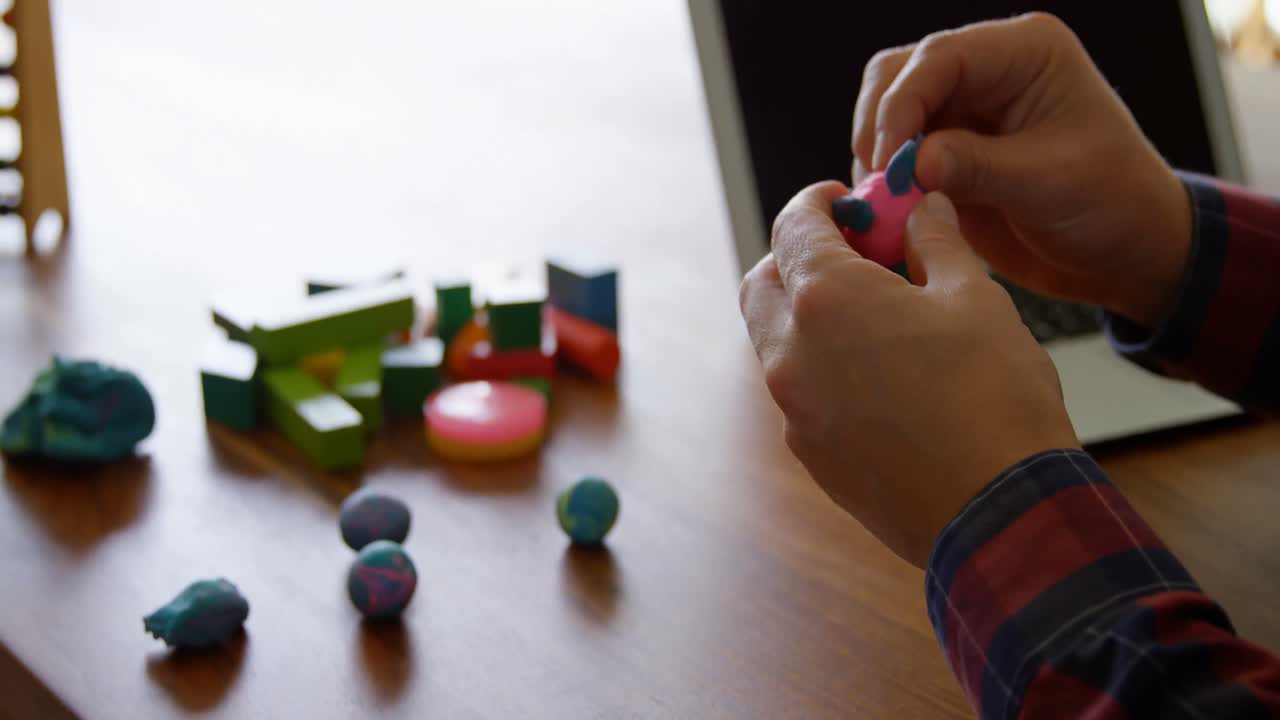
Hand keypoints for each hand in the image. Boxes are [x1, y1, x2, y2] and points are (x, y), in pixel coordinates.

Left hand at [739, 183, 1078, 567]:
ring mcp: (794, 408)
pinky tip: (877, 372)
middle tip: (851, 253)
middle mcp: (792, 353)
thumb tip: (923, 211)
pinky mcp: (810, 452)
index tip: (842, 200)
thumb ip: (937, 244)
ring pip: (776, 341)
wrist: (998, 511)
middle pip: (763, 283)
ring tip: (871, 314)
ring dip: (807, 315)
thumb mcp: (975, 298)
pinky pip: (798, 392)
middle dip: (796, 258)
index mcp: (827, 299)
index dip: (817, 204)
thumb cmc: (995, 399)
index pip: (792, 226)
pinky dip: (821, 366)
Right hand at [852, 13, 1190, 327]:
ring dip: (875, 156)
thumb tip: (912, 163)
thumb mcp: (1051, 182)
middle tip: (880, 183)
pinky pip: (893, 158)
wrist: (1125, 252)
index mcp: (1025, 53)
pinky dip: (883, 184)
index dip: (903, 103)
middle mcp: (987, 72)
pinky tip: (891, 213)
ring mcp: (962, 112)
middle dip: (880, 126)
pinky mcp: (946, 153)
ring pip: (885, 114)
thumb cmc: (1113, 203)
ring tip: (886, 203)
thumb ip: (979, 167)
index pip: (940, 57)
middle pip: (897, 75)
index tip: (888, 159)